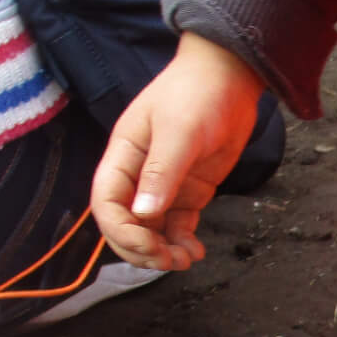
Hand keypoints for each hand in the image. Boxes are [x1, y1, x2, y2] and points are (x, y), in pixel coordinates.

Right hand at [90, 32, 262, 270]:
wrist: (230, 75)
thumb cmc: (197, 93)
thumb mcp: (179, 131)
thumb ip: (162, 172)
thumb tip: (143, 213)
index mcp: (123, 157)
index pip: (106, 203)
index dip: (120, 231)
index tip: (148, 246)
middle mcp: (138, 174)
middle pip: (125, 223)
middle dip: (140, 248)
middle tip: (168, 261)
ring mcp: (164, 184)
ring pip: (151, 229)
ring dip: (163, 251)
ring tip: (186, 260)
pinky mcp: (189, 190)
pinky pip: (177, 224)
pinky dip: (182, 241)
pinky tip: (196, 251)